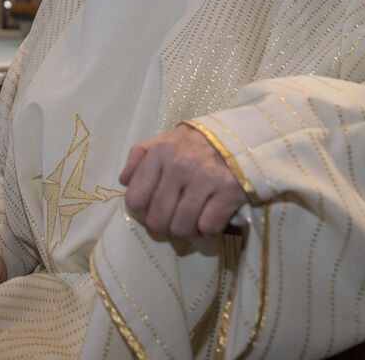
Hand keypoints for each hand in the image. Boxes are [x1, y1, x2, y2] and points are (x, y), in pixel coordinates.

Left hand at [119, 124, 247, 237]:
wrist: (240, 137)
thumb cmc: (195, 143)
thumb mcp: (163, 141)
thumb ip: (138, 157)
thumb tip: (124, 181)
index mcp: (160, 153)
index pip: (135, 199)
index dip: (141, 211)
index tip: (152, 208)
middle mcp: (180, 165)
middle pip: (157, 220)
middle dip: (164, 223)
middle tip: (175, 215)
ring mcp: (206, 179)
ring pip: (182, 228)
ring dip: (187, 228)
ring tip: (193, 216)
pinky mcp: (230, 192)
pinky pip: (208, 228)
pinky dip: (208, 228)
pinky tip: (210, 214)